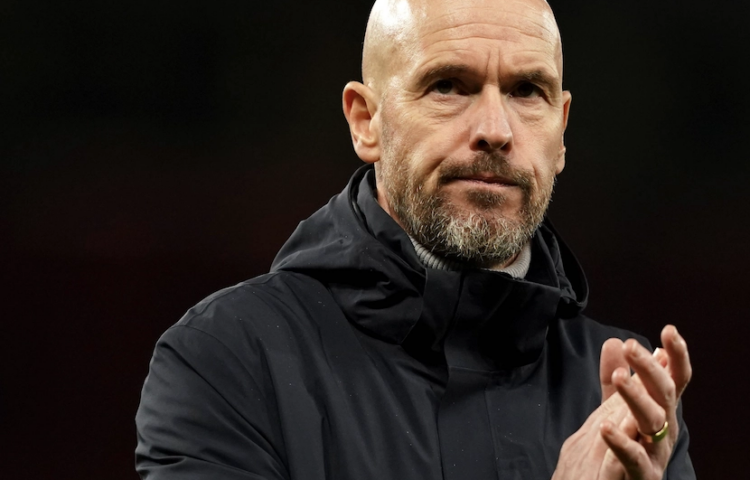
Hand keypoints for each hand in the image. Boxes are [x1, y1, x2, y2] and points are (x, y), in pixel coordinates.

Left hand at [599, 325, 691, 478]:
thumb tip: (616, 342)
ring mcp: (655, 452)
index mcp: (660, 409)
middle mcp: (664, 429)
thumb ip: (615, 378)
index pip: (673, 378)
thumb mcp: (614, 406)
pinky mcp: (641, 475)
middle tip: (633, 346)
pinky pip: (634, 458)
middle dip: (650, 368)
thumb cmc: (621, 446)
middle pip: (664, 393)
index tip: (669, 330)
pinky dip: (621, 442)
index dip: (675, 355)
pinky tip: (605, 428)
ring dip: (637, 396)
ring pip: (653, 420)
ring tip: (620, 376)